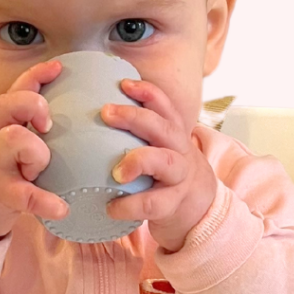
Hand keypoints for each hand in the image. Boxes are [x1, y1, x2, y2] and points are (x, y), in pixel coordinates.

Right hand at [0, 60, 69, 243]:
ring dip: (36, 151)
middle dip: (32, 105)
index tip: (58, 67)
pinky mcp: (0, 194)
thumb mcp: (7, 144)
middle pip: (6, 105)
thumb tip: (75, 116)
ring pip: (12, 141)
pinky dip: (44, 201)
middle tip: (48, 125)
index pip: (15, 91)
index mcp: (2, 125)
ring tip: (43, 168)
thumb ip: (30, 128)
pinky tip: (61, 208)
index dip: (35, 75)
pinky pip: (23, 194)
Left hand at [100, 79, 217, 252]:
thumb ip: (138, 135)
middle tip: (106, 113)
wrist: (201, 210)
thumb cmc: (168, 174)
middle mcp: (180, 151)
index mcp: (173, 135)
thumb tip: (93, 116)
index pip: (164, 106)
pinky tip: (111, 207)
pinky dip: (129, 205)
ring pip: (164, 162)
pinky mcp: (173, 204)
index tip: (123, 84)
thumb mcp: (162, 149)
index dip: (147, 92)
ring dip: (138, 161)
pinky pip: (152, 203)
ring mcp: (179, 178)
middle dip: (134, 117)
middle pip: (163, 127)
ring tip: (116, 172)